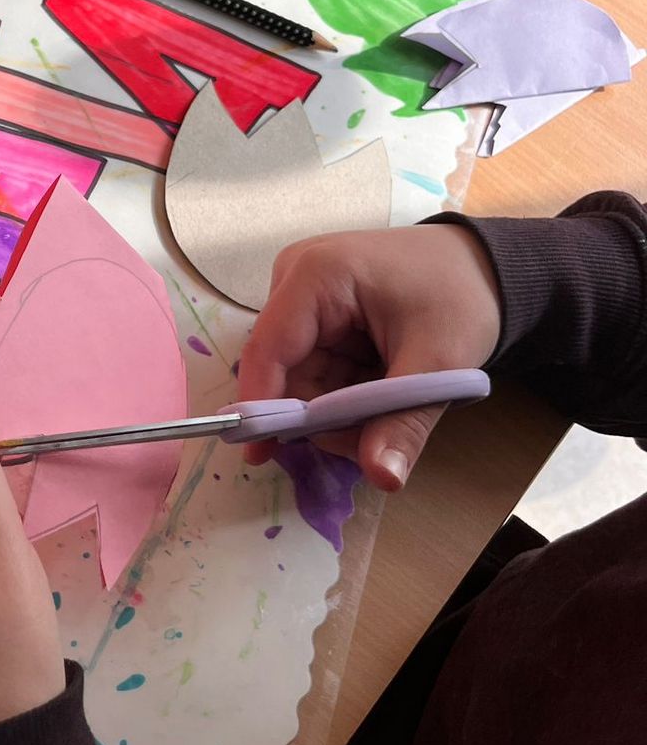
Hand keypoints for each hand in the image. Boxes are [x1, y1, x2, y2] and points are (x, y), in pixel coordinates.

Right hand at [237, 225, 500, 490]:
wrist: (482, 265)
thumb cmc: (460, 295)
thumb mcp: (441, 361)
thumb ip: (404, 421)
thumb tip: (382, 479)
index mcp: (316, 276)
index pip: (269, 351)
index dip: (261, 406)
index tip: (261, 457)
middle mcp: (294, 281)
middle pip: (284, 372)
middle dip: (323, 417)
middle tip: (376, 441)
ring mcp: (300, 299)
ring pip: (299, 379)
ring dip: (337, 411)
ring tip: (388, 414)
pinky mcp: (311, 316)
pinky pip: (313, 372)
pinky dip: (342, 396)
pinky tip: (377, 393)